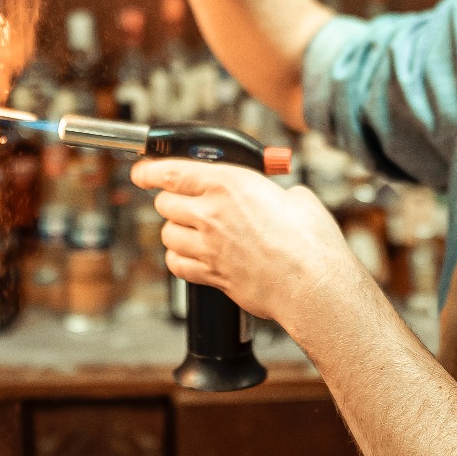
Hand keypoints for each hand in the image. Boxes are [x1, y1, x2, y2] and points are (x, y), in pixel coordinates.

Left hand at [132, 159, 374, 333]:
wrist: (313, 286)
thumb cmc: (311, 243)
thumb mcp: (297, 198)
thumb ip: (275, 192)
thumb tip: (277, 195)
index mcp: (229, 183)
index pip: (170, 171)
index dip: (149, 169)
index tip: (142, 171)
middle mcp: (211, 213)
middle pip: (164, 203)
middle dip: (171, 200)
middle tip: (184, 201)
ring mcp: (208, 247)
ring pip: (166, 234)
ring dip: (175, 230)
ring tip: (193, 230)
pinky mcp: (211, 275)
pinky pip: (177, 264)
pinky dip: (180, 259)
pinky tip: (193, 255)